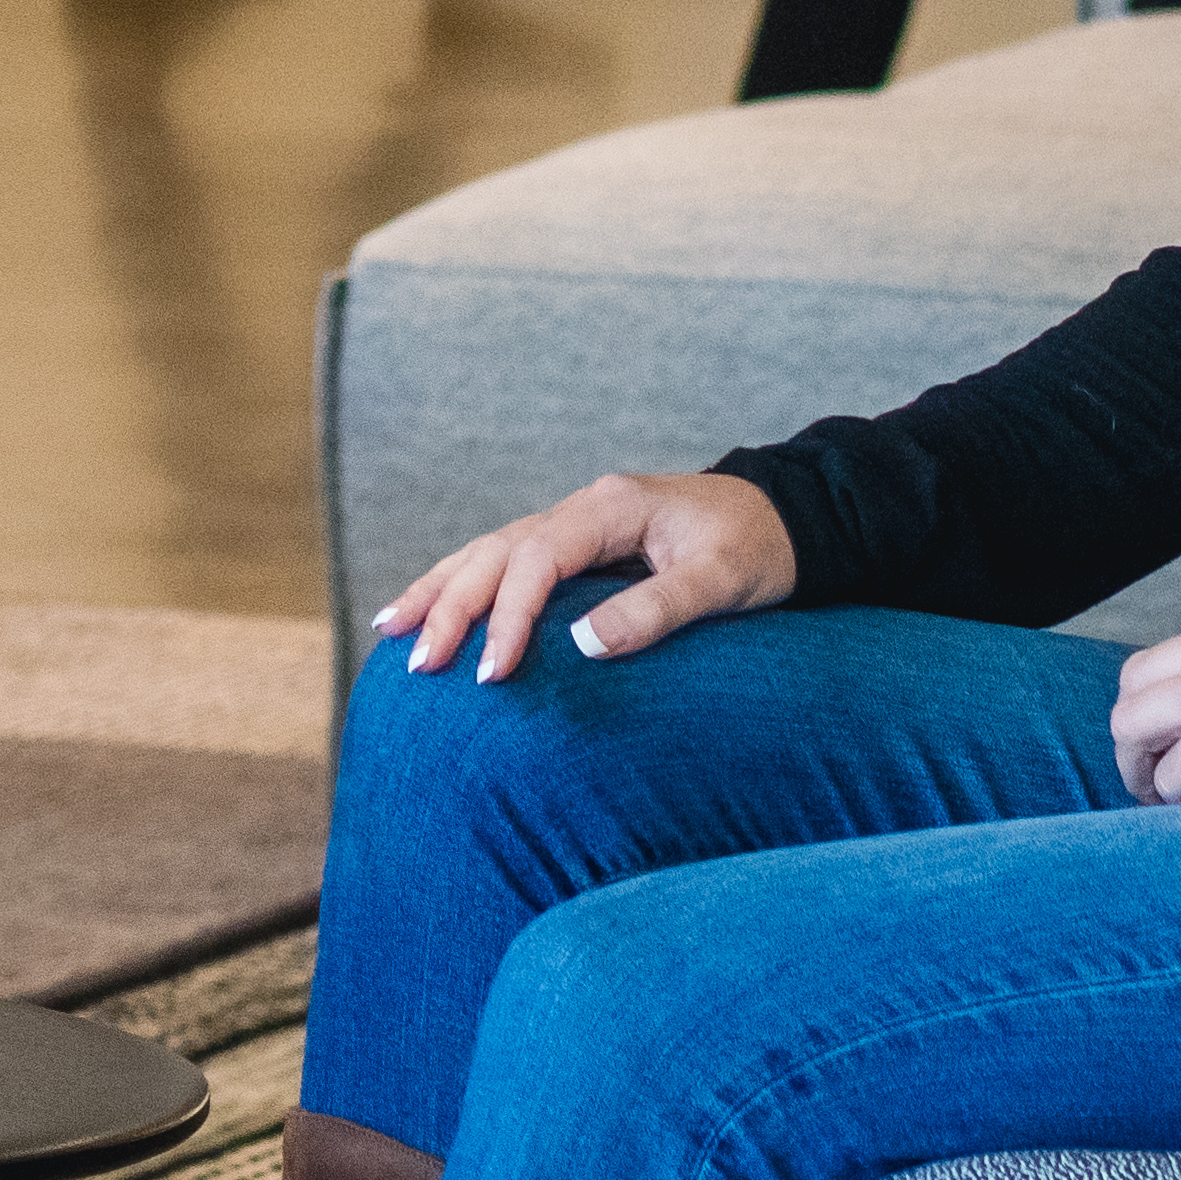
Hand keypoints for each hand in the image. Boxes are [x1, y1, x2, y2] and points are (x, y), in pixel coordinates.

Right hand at [367, 470, 798, 682]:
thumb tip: (582, 644)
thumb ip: (657, 610)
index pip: (537, 560)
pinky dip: (464, 584)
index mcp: (610, 507)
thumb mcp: (722, 581)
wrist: (789, 518)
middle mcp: (582, 508)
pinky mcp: (579, 545)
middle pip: (494, 552)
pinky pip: (507, 562)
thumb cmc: (761, 548)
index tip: (492, 673)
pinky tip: (433, 608)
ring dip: (440, 590)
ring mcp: (576, 523)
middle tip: (419, 662)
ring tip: (391, 628)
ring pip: (488, 552)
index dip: (508, 616)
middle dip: (450, 605)